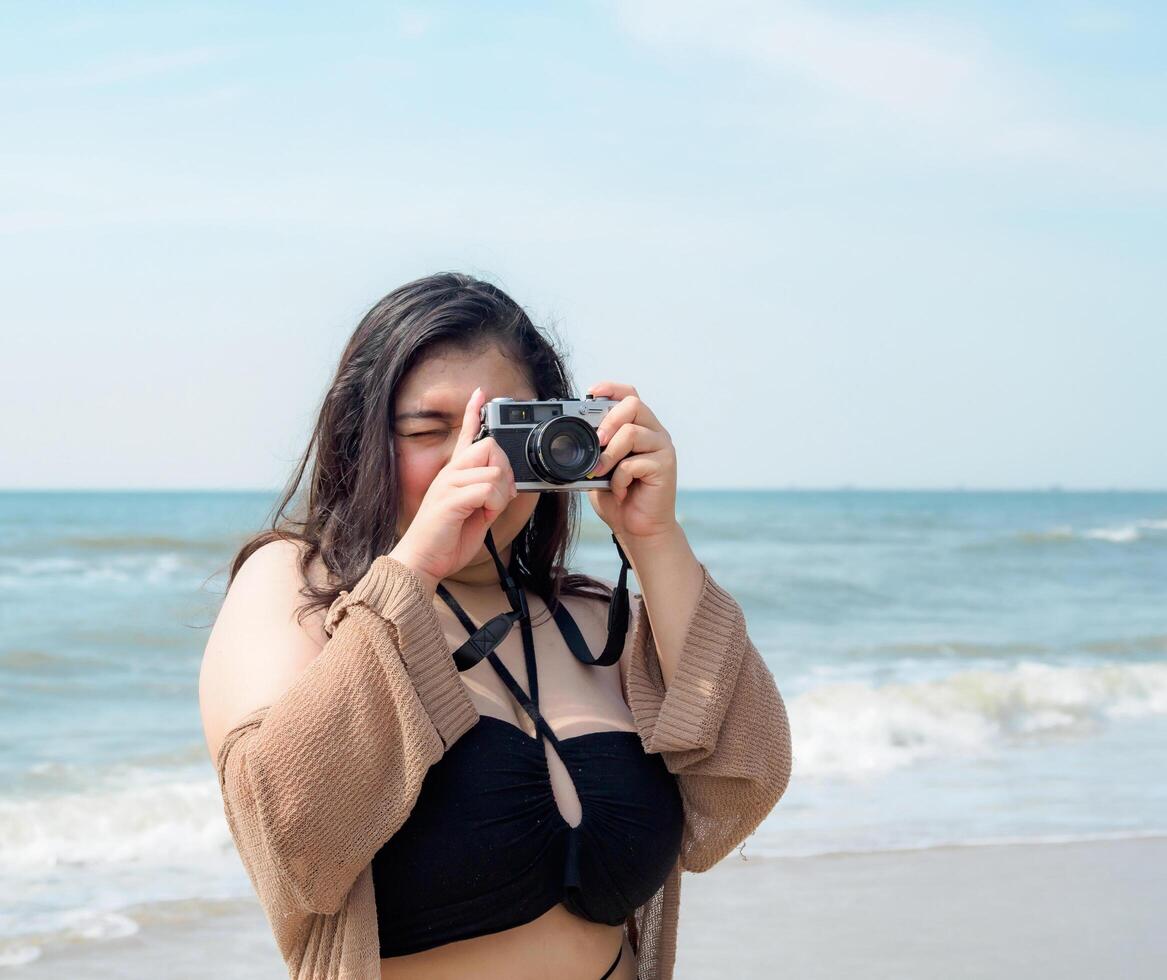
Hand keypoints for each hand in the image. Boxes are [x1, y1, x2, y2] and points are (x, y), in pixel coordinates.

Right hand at [389, 386, 517, 591]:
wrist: (424, 560)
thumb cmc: (446, 539)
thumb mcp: (475, 513)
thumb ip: (488, 495)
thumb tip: (506, 487)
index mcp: (454, 474)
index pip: (466, 436)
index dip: (473, 412)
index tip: (481, 393)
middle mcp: (450, 473)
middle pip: (490, 447)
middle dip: (505, 471)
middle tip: (499, 496)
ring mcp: (448, 484)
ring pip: (493, 471)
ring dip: (500, 495)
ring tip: (486, 512)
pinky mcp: (450, 499)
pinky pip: (487, 489)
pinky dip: (493, 505)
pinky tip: (482, 516)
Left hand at [583, 381, 679, 541]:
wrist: (639, 530)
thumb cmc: (620, 498)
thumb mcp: (599, 468)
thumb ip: (594, 449)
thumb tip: (574, 435)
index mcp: (639, 427)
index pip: (629, 394)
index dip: (611, 388)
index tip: (590, 393)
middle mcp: (654, 433)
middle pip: (633, 404)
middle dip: (608, 420)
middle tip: (596, 442)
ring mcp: (662, 448)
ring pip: (631, 432)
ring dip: (609, 454)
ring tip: (600, 472)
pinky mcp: (665, 466)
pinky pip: (635, 462)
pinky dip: (619, 478)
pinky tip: (620, 490)